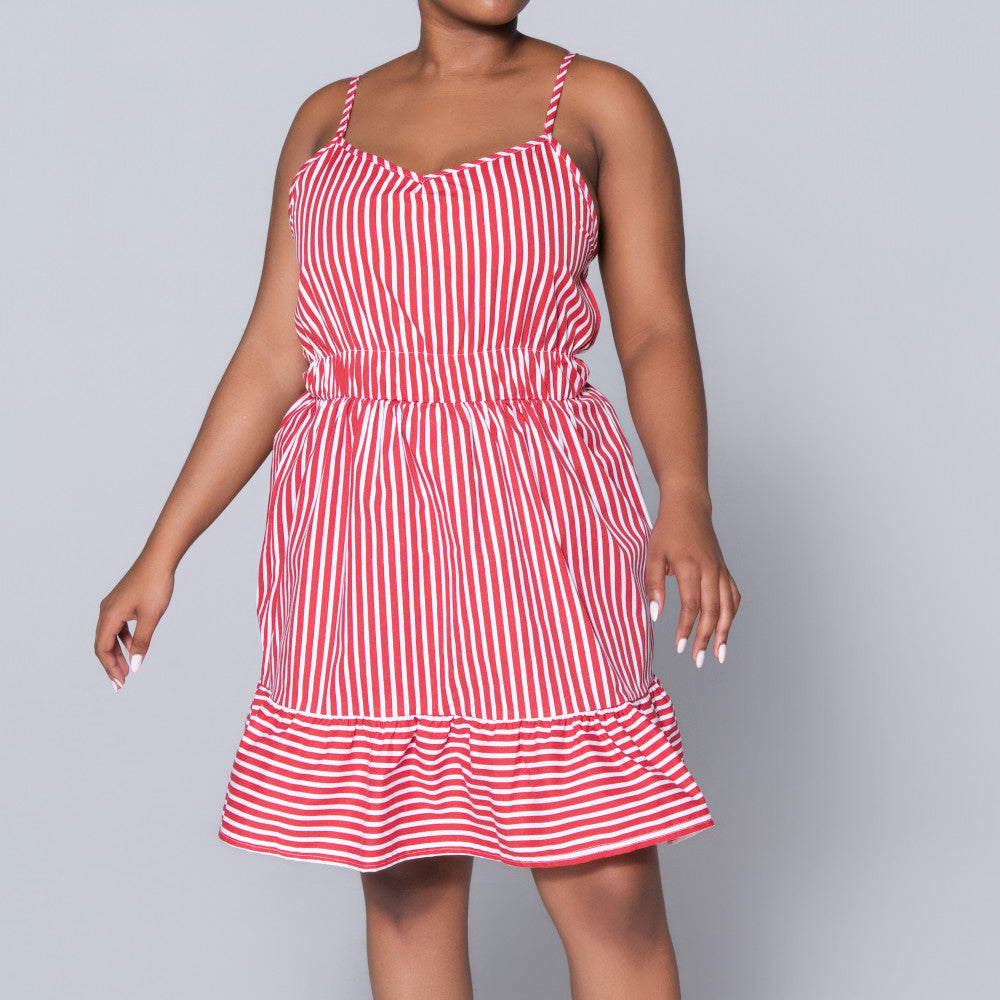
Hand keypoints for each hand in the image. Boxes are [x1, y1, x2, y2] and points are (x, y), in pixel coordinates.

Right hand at [94, 555, 174, 690]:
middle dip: (111, 665)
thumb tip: (135, 666)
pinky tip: (132, 648)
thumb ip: (141, 643)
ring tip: (127, 669)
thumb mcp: (150, 617)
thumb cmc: (155, 586)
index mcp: (109, 616)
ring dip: (117, 653)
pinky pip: (117, 626)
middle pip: (103, 644)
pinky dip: (123, 640)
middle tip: (120, 684)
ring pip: (110, 636)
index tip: (120, 684)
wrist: (159, 559)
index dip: (110, 668)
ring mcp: (113, 605)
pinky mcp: (121, 601)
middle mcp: (106, 611)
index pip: (103, 649)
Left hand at [644, 492, 739, 666]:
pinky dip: (731, 614)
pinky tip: (725, 629)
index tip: (680, 647)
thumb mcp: (653, 554)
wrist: (689, 507)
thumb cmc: (668, 531)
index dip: (687, 628)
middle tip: (698, 659)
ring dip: (724, 632)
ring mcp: (721, 570)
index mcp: (690, 566)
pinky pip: (733, 596)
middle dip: (706, 638)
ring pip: (728, 606)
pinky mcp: (724, 569)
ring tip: (719, 654)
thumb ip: (653, 584)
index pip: (692, 605)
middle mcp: (710, 570)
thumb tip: (655, 615)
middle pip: (713, 611)